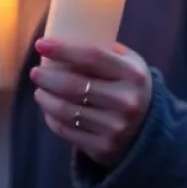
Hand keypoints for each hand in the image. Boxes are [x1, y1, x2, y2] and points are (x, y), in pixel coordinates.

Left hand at [31, 39, 152, 167]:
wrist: (151, 133)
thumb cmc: (132, 89)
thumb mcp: (131, 66)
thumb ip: (106, 52)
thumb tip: (66, 40)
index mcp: (133, 75)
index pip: (91, 57)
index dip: (63, 50)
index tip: (41, 45)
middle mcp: (126, 101)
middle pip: (74, 85)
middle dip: (47, 77)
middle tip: (35, 72)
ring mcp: (115, 127)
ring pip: (67, 110)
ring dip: (46, 98)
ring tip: (40, 91)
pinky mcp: (103, 148)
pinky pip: (67, 131)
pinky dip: (52, 118)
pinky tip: (49, 109)